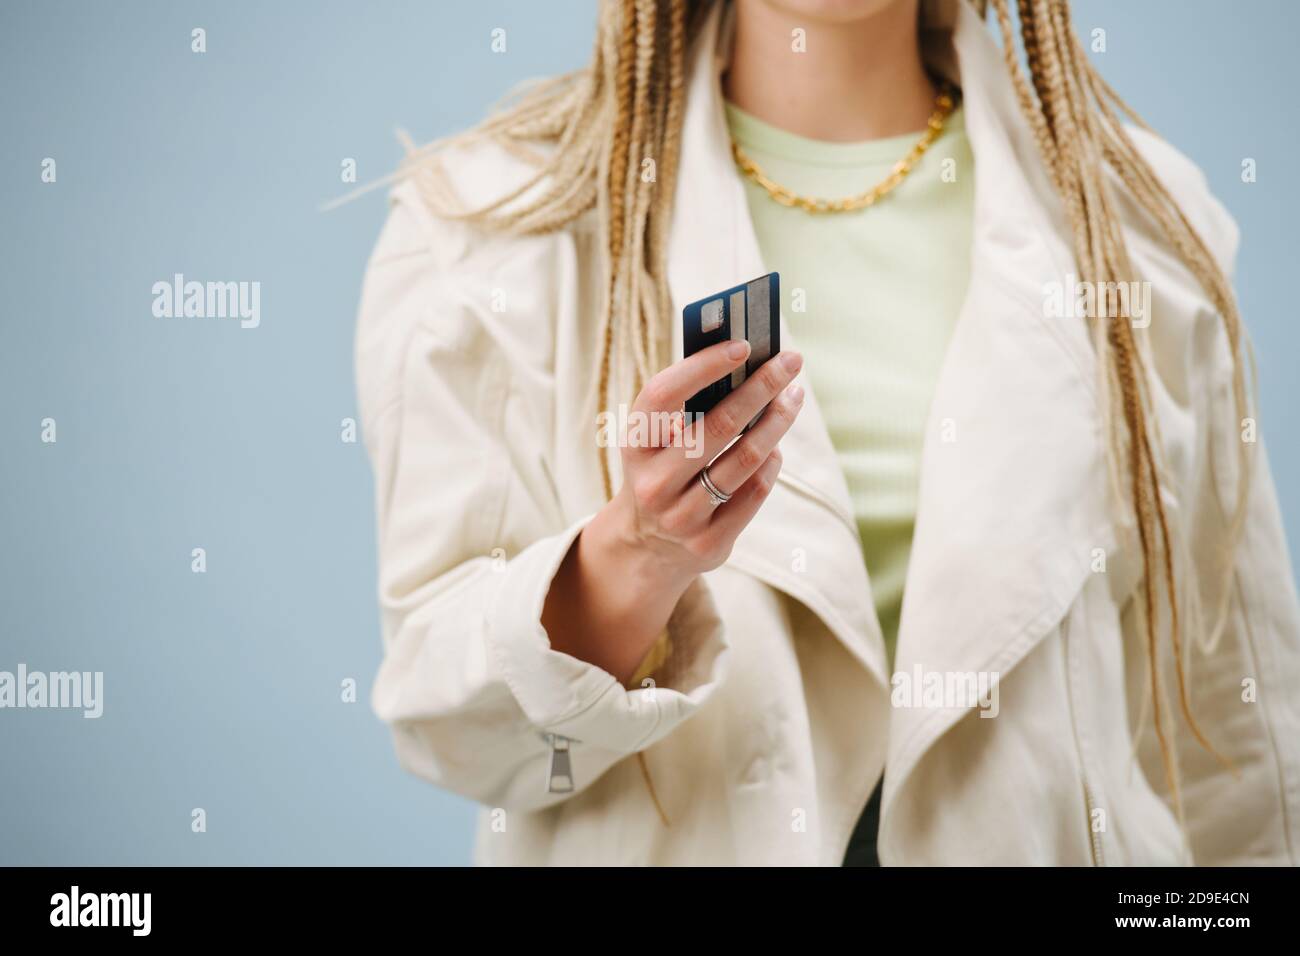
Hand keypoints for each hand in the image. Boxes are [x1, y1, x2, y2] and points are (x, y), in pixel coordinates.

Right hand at [542, 339, 804, 681]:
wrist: (646, 545)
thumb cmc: (663, 469)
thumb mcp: (657, 441)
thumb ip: (689, 407)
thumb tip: (748, 364)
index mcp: (634, 445)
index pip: (664, 393)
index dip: (703, 366)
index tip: (744, 345)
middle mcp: (653, 482)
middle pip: (720, 426)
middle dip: (761, 387)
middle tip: (791, 361)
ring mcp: (681, 516)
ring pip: (746, 459)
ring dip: (777, 422)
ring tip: (794, 397)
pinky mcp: (708, 543)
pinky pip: (754, 492)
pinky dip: (771, 464)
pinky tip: (776, 447)